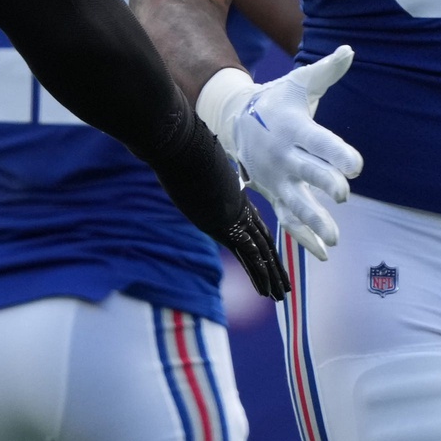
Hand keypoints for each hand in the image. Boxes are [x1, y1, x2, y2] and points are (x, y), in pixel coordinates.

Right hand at [144, 113, 289, 298]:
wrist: (182, 145)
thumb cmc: (178, 149)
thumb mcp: (183, 163)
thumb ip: (180, 167)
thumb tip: (157, 153)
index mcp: (229, 196)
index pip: (250, 223)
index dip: (261, 241)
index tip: (268, 255)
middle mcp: (236, 209)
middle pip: (261, 241)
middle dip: (273, 263)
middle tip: (284, 283)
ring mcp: (234, 217)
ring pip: (261, 252)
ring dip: (272, 275)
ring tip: (281, 294)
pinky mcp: (229, 226)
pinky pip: (250, 255)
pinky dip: (260, 274)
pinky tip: (267, 290)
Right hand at [204, 46, 363, 261]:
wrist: (236, 122)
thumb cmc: (277, 101)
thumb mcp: (298, 83)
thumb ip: (326, 71)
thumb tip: (349, 51)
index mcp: (293, 129)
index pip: (318, 142)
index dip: (337, 153)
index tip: (358, 167)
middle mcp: (284, 156)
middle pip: (306, 173)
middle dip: (323, 184)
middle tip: (344, 195)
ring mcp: (277, 179)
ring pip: (295, 204)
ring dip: (314, 221)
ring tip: (336, 239)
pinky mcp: (275, 195)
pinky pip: (289, 221)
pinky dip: (305, 239)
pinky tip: (326, 254)